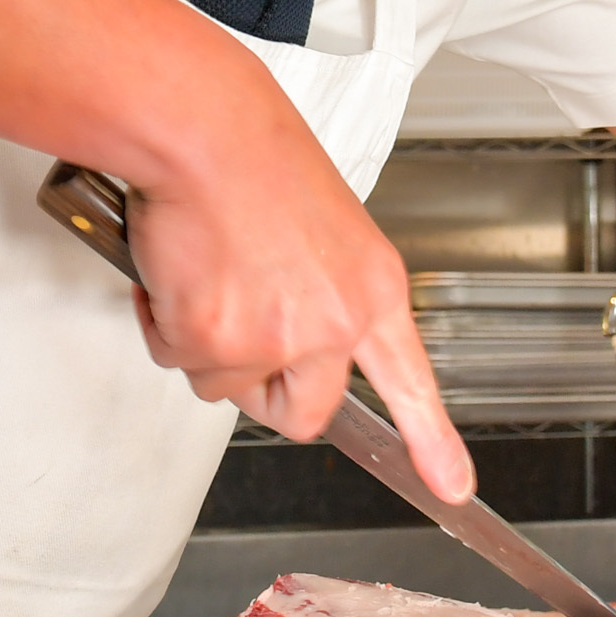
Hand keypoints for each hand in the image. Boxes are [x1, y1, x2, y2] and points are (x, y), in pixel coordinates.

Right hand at [123, 106, 473, 504]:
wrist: (204, 130)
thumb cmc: (254, 160)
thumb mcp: (323, 228)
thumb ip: (320, 294)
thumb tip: (287, 338)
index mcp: (373, 290)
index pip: (409, 381)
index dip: (433, 441)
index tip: (452, 487)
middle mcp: (334, 323)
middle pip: (302, 412)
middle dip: (262, 391)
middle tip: (237, 338)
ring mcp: (275, 338)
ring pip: (225, 386)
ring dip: (203, 343)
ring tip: (205, 271)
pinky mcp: (214, 340)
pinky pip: (176, 359)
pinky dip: (163, 320)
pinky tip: (178, 268)